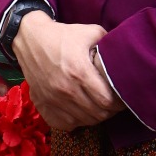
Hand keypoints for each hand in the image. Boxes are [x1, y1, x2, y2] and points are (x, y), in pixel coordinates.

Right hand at [12, 11, 120, 130]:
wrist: (29, 39)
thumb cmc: (62, 35)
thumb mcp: (90, 32)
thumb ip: (110, 44)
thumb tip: (126, 55)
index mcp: (79, 72)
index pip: (107, 101)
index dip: (118, 102)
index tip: (122, 97)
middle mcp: (66, 89)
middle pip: (97, 114)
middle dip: (109, 111)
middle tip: (113, 103)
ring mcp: (53, 99)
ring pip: (83, 121)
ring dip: (95, 116)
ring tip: (99, 107)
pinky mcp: (42, 104)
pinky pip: (65, 124)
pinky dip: (76, 121)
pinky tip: (81, 111)